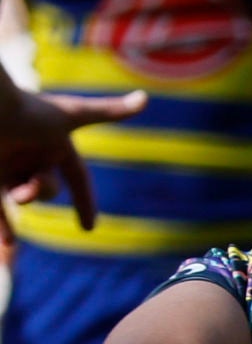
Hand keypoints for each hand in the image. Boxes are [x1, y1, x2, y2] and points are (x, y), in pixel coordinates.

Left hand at [0, 87, 143, 244]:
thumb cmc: (27, 109)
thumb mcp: (71, 114)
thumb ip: (108, 111)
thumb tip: (145, 97)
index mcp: (54, 144)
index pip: (78, 178)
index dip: (85, 201)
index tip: (89, 227)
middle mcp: (31, 155)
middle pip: (49, 188)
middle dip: (44, 190)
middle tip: (31, 185)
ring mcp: (7, 166)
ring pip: (24, 196)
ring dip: (25, 198)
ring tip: (18, 194)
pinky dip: (4, 226)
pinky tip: (9, 246)